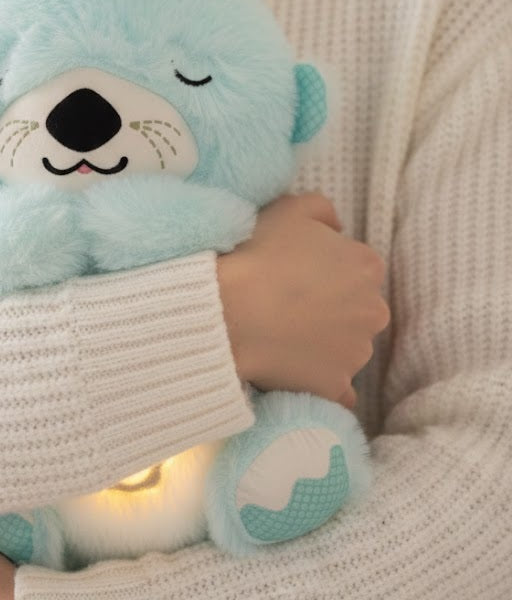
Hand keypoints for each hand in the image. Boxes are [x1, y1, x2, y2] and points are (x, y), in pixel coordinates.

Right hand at [217, 192, 389, 407]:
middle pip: (356, 309)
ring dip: (324, 344)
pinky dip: (323, 384)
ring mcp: (356, 354)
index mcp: (367, 266)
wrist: (227, 312)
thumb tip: (334, 229)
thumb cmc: (257, 255)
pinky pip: (337, 390)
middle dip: (331, 308)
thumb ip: (323, 211)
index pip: (355, 268)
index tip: (295, 274)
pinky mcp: (334, 387)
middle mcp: (373, 311)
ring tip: (282, 337)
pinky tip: (299, 375)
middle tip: (287, 306)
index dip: (324, 269)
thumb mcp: (290, 208)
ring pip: (347, 348)